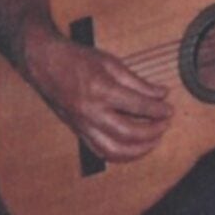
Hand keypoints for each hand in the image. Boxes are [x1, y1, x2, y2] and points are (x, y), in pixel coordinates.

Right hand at [23, 28, 171, 161]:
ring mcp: (82, 124)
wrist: (44, 63)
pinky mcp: (77, 131)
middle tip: (164, 125)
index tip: (169, 110)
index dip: (158, 110)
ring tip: (153, 141)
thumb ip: (138, 82)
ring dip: (138, 151)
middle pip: (128, 133)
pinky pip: (100, 151)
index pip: (137, 106)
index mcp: (101, 89)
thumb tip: (161, 94)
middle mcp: (90, 111)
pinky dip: (120, 155)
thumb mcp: (111, 62)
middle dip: (152, 132)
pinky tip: (132, 148)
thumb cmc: (76, 59)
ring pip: (113, 150)